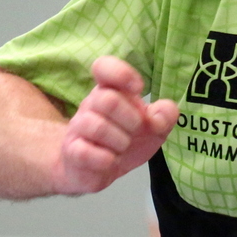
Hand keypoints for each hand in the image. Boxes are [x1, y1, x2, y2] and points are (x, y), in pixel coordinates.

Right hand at [53, 56, 177, 194]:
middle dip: (132, 120)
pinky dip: (106, 160)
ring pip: (97, 127)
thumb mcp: (153, 128)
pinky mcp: (72, 152)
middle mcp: (90, 105)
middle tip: (136, 131)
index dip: (122, 74)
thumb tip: (161, 114)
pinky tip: (110, 161)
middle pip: (108, 100)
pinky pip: (85, 152)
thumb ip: (165, 115)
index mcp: (109, 90)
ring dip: (120, 142)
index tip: (138, 89)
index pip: (104, 66)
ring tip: (122, 148)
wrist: (98, 170)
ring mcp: (78, 128)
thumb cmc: (125, 141)